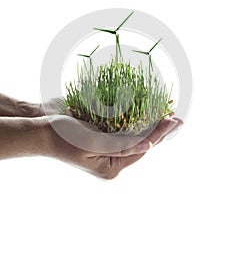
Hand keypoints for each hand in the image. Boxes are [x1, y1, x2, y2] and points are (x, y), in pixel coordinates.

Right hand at [44, 115, 182, 178]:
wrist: (43, 131)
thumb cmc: (65, 136)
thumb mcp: (94, 142)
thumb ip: (122, 144)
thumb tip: (149, 145)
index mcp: (111, 167)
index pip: (141, 148)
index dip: (159, 133)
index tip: (173, 120)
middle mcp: (112, 162)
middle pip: (141, 145)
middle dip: (159, 131)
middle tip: (177, 119)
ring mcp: (107, 152)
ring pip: (135, 138)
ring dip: (150, 126)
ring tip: (167, 118)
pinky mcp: (103, 141)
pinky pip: (124, 133)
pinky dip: (137, 124)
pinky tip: (146, 116)